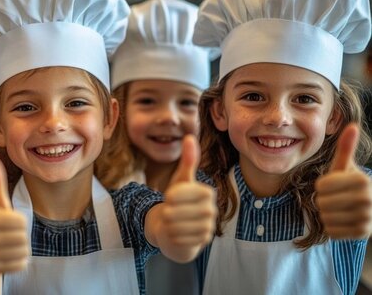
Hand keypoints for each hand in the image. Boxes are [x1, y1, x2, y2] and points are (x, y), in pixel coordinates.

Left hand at [155, 135, 215, 260]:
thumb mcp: (180, 181)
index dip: (173, 195)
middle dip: (168, 212)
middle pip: (179, 211)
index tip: (169, 197)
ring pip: (177, 225)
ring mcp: (208, 228)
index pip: (185, 192)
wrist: (176, 227)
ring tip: (171, 222)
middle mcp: (212, 210)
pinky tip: (174, 233)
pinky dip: (171, 236)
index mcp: (207, 193)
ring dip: (168, 224)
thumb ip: (187, 161)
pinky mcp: (201, 243)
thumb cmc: (177, 201)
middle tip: (169, 212)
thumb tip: (189, 136)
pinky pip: (178, 238)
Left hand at [316, 123, 371, 238]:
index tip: (333, 185)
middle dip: (323, 200)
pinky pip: (331, 231)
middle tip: (335, 198)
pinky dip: (332, 227)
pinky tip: (342, 220)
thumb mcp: (345, 166)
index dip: (322, 186)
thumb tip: (352, 125)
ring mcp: (367, 219)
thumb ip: (345, 148)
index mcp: (363, 180)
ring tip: (339, 209)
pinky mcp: (362, 234)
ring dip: (326, 213)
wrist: (369, 209)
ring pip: (325, 217)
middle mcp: (368, 199)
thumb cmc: (349, 184)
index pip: (321, 186)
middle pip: (322, 202)